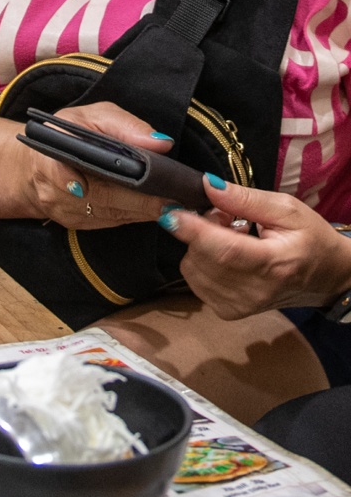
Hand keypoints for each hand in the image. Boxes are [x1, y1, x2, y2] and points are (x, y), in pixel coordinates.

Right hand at [13, 101, 170, 229]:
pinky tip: (152, 210)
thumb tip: (159, 142)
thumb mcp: (92, 117)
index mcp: (50, 155)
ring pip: (108, 214)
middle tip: (170, 200)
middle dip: (137, 201)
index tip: (120, 186)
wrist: (36, 165)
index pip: (61, 172)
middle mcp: (53, 189)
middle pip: (99, 198)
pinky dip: (132, 216)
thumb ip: (125, 126)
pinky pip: (109, 222)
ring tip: (169, 205)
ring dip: (140, 211)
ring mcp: (63, 210)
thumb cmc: (68, 134)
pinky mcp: (74, 224)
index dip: (86, 181)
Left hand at [158, 175, 350, 316]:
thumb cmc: (309, 238)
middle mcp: (255, 292)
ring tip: (230, 235)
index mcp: (275, 264)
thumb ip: (245, 198)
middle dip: (199, 229)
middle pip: (203, 258)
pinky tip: (225, 254)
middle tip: (224, 215)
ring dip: (200, 246)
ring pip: (193, 269)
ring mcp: (240, 306)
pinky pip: (196, 281)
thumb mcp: (286, 209)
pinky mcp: (229, 312)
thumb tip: (207, 185)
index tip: (171, 212)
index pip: (225, 250)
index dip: (193, 230)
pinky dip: (202, 262)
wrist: (326, 278)